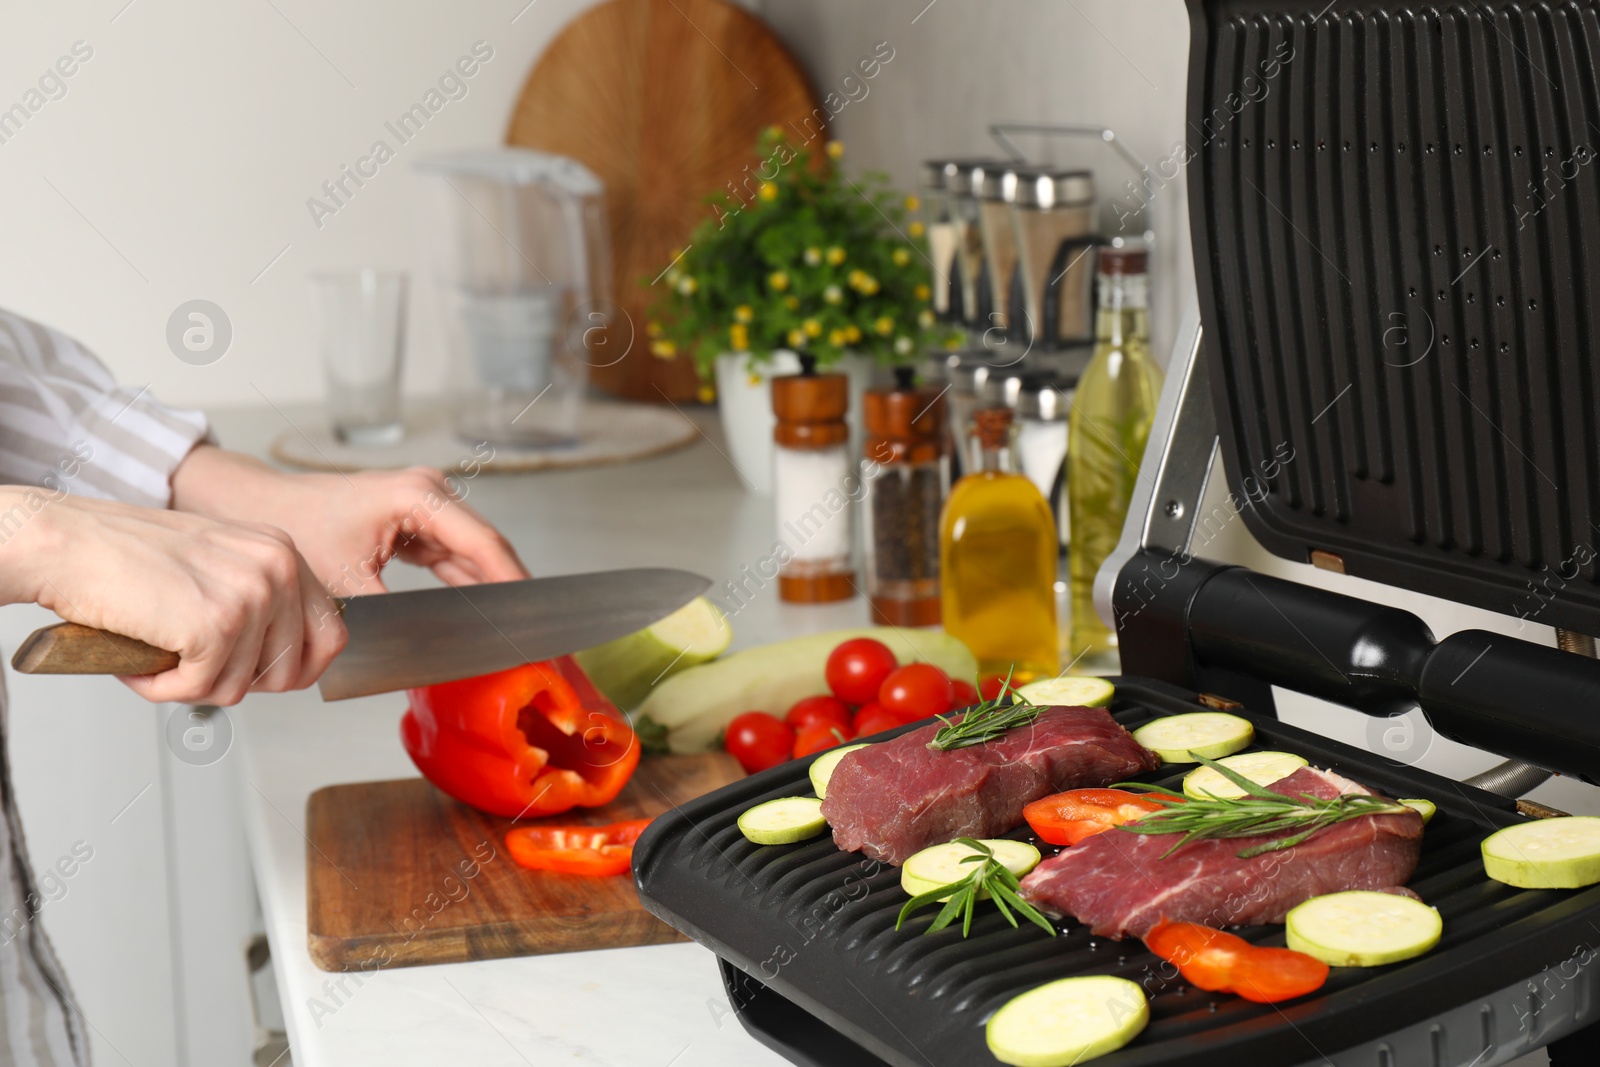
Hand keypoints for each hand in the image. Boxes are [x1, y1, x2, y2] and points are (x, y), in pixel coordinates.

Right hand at [3, 491, 345, 704]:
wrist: (66, 541)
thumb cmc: (127, 555)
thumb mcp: (220, 563)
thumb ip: (262, 600)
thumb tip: (287, 660)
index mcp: (283, 552)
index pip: (330, 635)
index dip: (294, 668)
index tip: (258, 674)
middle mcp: (277, 568)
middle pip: (291, 671)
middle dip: (239, 681)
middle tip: (194, 665)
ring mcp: (250, 595)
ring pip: (241, 687)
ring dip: (191, 684)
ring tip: (158, 652)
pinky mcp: (215, 626)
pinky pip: (200, 690)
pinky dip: (161, 688)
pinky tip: (139, 659)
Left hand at [170, 446, 527, 595]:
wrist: (257, 507)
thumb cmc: (295, 533)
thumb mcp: (349, 585)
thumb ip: (399, 617)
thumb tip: (440, 652)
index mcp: (419, 497)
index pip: (484, 546)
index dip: (515, 584)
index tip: (534, 618)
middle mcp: (430, 491)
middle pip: (486, 547)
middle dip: (509, 588)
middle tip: (531, 630)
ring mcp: (425, 501)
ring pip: (472, 552)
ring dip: (489, 586)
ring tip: (512, 625)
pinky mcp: (415, 516)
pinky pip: (452, 553)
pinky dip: (465, 580)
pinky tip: (479, 610)